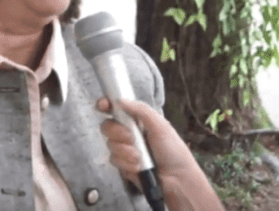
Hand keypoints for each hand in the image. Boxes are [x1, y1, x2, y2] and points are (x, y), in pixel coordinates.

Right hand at [97, 98, 224, 210]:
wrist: (176, 178)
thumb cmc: (173, 151)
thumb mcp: (160, 126)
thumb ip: (141, 110)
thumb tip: (121, 100)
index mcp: (139, 120)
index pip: (117, 109)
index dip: (106, 105)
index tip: (103, 105)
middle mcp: (129, 133)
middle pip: (108, 125)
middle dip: (117, 132)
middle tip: (131, 138)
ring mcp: (125, 149)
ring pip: (110, 144)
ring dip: (125, 150)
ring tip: (140, 157)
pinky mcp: (123, 164)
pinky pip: (114, 159)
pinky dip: (126, 163)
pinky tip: (138, 166)